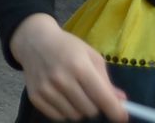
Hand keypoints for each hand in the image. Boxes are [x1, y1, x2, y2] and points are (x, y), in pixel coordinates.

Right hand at [11, 14, 129, 121]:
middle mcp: (61, 80)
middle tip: (89, 93)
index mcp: (79, 67)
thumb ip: (106, 80)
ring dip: (78, 108)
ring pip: (75, 116)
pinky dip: (63, 110)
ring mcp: (46, 89)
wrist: (33, 39)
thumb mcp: (91, 56)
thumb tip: (120, 101)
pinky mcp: (35, 96)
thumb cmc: (67, 46)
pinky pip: (58, 116)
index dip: (116, 112)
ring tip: (73, 93)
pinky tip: (61, 96)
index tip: (121, 116)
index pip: (104, 100)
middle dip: (94, 105)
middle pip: (90, 111)